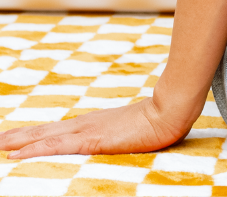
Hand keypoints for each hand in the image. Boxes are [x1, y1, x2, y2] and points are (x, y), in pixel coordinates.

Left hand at [0, 95, 197, 160]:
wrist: (171, 109)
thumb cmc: (159, 119)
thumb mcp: (135, 128)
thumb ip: (122, 132)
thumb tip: (120, 135)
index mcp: (94, 123)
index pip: (58, 130)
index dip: (35, 134)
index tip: (14, 137)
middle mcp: (85, 124)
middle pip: (44, 131)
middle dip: (18, 137)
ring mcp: (87, 131)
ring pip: (44, 137)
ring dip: (19, 142)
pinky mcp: (91, 140)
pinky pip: (56, 147)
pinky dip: (34, 150)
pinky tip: (17, 155)